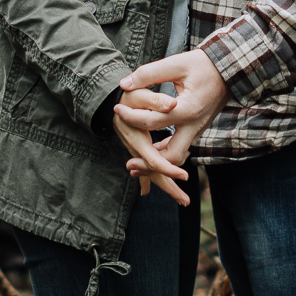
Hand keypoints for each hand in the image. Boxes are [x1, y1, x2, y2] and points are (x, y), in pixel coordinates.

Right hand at [112, 85, 183, 202]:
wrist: (110, 99)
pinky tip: (148, 190)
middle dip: (169, 188)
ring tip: (182, 199)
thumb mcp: (139, 94)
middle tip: (185, 201)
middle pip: (152, 173)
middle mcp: (135, 147)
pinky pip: (146, 166)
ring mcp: (135, 150)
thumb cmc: (127, 95)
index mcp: (137, 137)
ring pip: (150, 172)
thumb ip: (155, 99)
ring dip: (165, 185)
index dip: (169, 169)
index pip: (154, 159)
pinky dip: (150, 178)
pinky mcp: (138, 149)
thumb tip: (172, 104)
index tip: (185, 176)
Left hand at [114, 49, 227, 195]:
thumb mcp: (176, 64)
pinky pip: (181, 148)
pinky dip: (166, 153)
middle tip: (129, 164)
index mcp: (187, 109)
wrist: (230, 70)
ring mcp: (197, 130)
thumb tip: (124, 84)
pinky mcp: (197, 130)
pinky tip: (151, 151)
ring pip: (177, 156)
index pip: (152, 121)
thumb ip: (149, 74)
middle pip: (170, 155)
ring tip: (136, 164)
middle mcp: (194, 125)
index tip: (116, 109)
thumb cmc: (203, 65)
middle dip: (149, 163)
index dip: (130, 117)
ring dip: (158, 162)